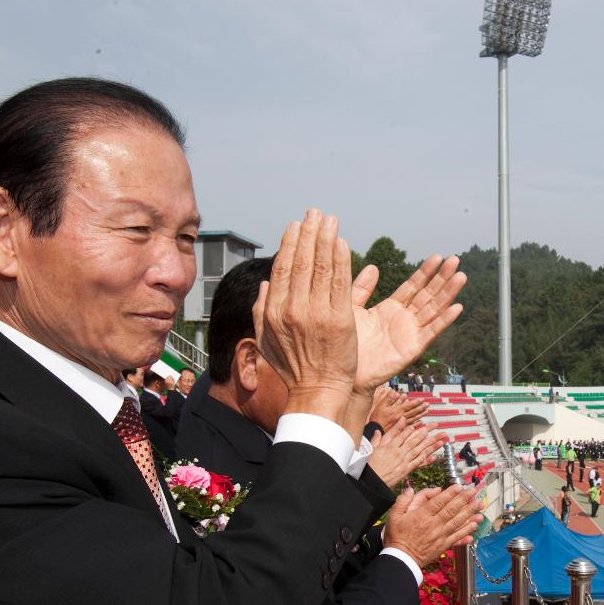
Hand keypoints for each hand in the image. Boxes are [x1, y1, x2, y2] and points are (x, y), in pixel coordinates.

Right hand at [252, 209, 355, 418]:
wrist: (317, 391)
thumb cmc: (293, 369)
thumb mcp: (266, 341)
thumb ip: (262, 311)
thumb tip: (264, 285)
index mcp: (274, 312)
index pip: (282, 268)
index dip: (289, 244)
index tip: (295, 226)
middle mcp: (293, 309)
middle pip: (301, 262)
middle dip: (308, 233)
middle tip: (314, 213)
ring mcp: (317, 313)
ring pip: (321, 267)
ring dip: (325, 239)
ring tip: (329, 219)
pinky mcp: (340, 319)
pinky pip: (340, 283)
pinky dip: (341, 260)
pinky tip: (341, 242)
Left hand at [349, 255, 465, 390]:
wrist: (345, 373)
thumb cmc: (346, 345)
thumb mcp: (351, 309)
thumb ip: (361, 288)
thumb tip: (374, 267)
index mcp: (391, 308)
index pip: (413, 286)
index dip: (425, 272)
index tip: (438, 257)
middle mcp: (404, 319)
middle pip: (428, 294)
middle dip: (442, 278)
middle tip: (455, 259)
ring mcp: (410, 333)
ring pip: (434, 309)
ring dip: (448, 294)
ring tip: (461, 276)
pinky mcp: (413, 348)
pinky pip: (431, 332)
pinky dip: (444, 321)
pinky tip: (457, 308)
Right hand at [367, 419, 447, 487]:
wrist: (372, 481)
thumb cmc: (370, 465)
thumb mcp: (372, 449)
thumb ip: (377, 439)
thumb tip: (378, 430)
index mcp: (390, 446)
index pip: (402, 435)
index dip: (411, 430)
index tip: (418, 425)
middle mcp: (399, 452)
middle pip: (414, 441)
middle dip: (426, 433)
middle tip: (435, 427)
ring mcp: (404, 461)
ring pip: (419, 451)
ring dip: (431, 445)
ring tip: (440, 440)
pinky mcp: (406, 470)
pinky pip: (418, 463)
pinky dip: (426, 459)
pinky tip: (433, 456)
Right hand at [369, 386, 427, 430]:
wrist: (375, 429)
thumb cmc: (377, 418)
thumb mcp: (381, 405)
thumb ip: (388, 399)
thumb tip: (395, 392)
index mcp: (397, 411)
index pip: (409, 405)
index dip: (416, 402)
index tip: (422, 399)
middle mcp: (401, 417)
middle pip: (413, 412)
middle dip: (421, 407)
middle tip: (427, 404)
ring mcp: (401, 423)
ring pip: (413, 418)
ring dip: (421, 414)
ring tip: (426, 411)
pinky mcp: (400, 428)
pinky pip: (410, 425)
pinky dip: (416, 423)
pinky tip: (421, 421)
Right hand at [383, 484, 481, 569]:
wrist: (401, 559)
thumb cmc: (397, 536)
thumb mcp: (394, 515)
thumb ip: (403, 500)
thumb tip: (412, 489)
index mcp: (422, 516)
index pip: (439, 502)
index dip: (450, 493)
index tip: (460, 486)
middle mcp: (434, 525)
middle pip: (452, 510)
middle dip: (464, 500)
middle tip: (474, 491)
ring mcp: (440, 536)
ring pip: (457, 523)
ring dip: (470, 514)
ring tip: (480, 506)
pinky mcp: (443, 546)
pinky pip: (457, 538)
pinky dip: (467, 532)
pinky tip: (475, 526)